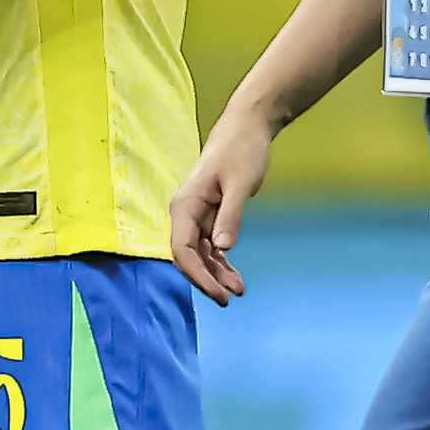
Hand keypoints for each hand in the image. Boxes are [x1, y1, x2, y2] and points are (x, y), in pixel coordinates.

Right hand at [169, 116, 273, 306]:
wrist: (246, 129)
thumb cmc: (241, 150)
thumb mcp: (239, 183)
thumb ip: (230, 216)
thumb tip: (222, 248)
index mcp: (185, 204)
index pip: (182, 249)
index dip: (198, 275)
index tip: (218, 293)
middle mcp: (186, 213)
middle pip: (189, 256)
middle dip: (206, 279)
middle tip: (228, 300)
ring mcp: (197, 215)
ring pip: (201, 254)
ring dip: (216, 274)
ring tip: (238, 291)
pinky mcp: (210, 216)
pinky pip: (211, 246)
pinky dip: (222, 262)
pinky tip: (235, 278)